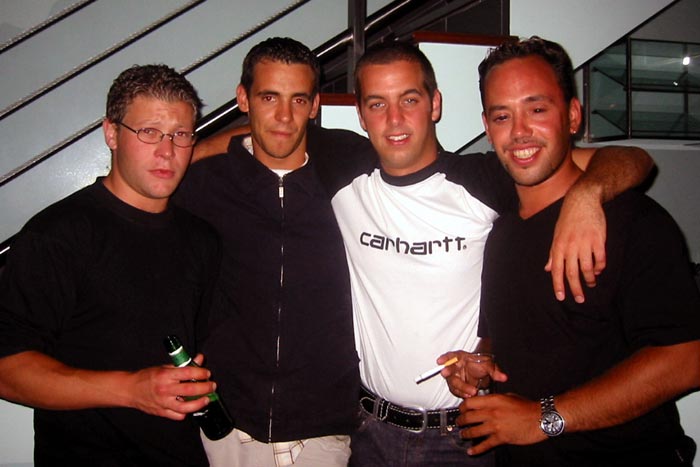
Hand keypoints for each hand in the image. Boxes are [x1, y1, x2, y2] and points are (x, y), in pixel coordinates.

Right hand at [127, 353, 214, 419]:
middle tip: (212, 386)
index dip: (201, 373)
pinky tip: (190, 406)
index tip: (207, 373)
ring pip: (186, 407)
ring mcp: (163, 403)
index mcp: (165, 375)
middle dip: (205, 388)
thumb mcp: (165, 367)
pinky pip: (178, 415)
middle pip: (190, 390)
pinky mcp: (162, 412)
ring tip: (206, 399)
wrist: (130, 390)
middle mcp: (165, 389)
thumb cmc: (148, 377)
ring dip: (200, 403)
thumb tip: (199, 359)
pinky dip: (186, 412)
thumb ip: (183, 365)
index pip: (188, 373)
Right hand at [438, 351, 506, 398]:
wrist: (482, 374)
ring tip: (470, 392)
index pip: (451, 356)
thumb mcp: (489, 365)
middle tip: (445, 373)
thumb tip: (503, 377)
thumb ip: (495, 371)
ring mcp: (455, 377)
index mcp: (460, 357)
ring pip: (453, 383)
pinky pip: (456, 391)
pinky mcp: (457, 387)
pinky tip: (469, 395)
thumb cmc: (482, 365)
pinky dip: (462, 393)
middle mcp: (455, 367)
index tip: (441, 361)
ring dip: (460, 387)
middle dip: (447, 371)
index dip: (445, 358)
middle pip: (449, 369)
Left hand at [457, 393, 545, 455]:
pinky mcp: (501, 438)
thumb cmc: (528, 407)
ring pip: (473, 431)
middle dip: (460, 421)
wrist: (541, 418)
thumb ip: (495, 400)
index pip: (470, 403)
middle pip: (468, 417)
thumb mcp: (509, 396)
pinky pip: (485, 444)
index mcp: (493, 400)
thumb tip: (485, 402)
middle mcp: (492, 412)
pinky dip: (476, 449)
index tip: (461, 410)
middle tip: (458, 423)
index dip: (462, 407)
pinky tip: (471, 451)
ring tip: (463, 435)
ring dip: (465, 434)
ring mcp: (496, 426)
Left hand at [545, 184, 605, 302]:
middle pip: (572, 273)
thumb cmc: (567, 219)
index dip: (558, 285)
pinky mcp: (598, 239)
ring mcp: (585, 243)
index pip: (557, 270)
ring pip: (587, 268)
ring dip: (589, 279)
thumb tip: (548, 269)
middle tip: (580, 299)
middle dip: (575, 288)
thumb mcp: (556, 235)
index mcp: (558, 246)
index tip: (561, 297)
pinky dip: (599, 267)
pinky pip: (600, 259)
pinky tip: (598, 270)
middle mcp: (570, 246)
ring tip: (590, 283)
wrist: (582, 200)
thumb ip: (553, 254)